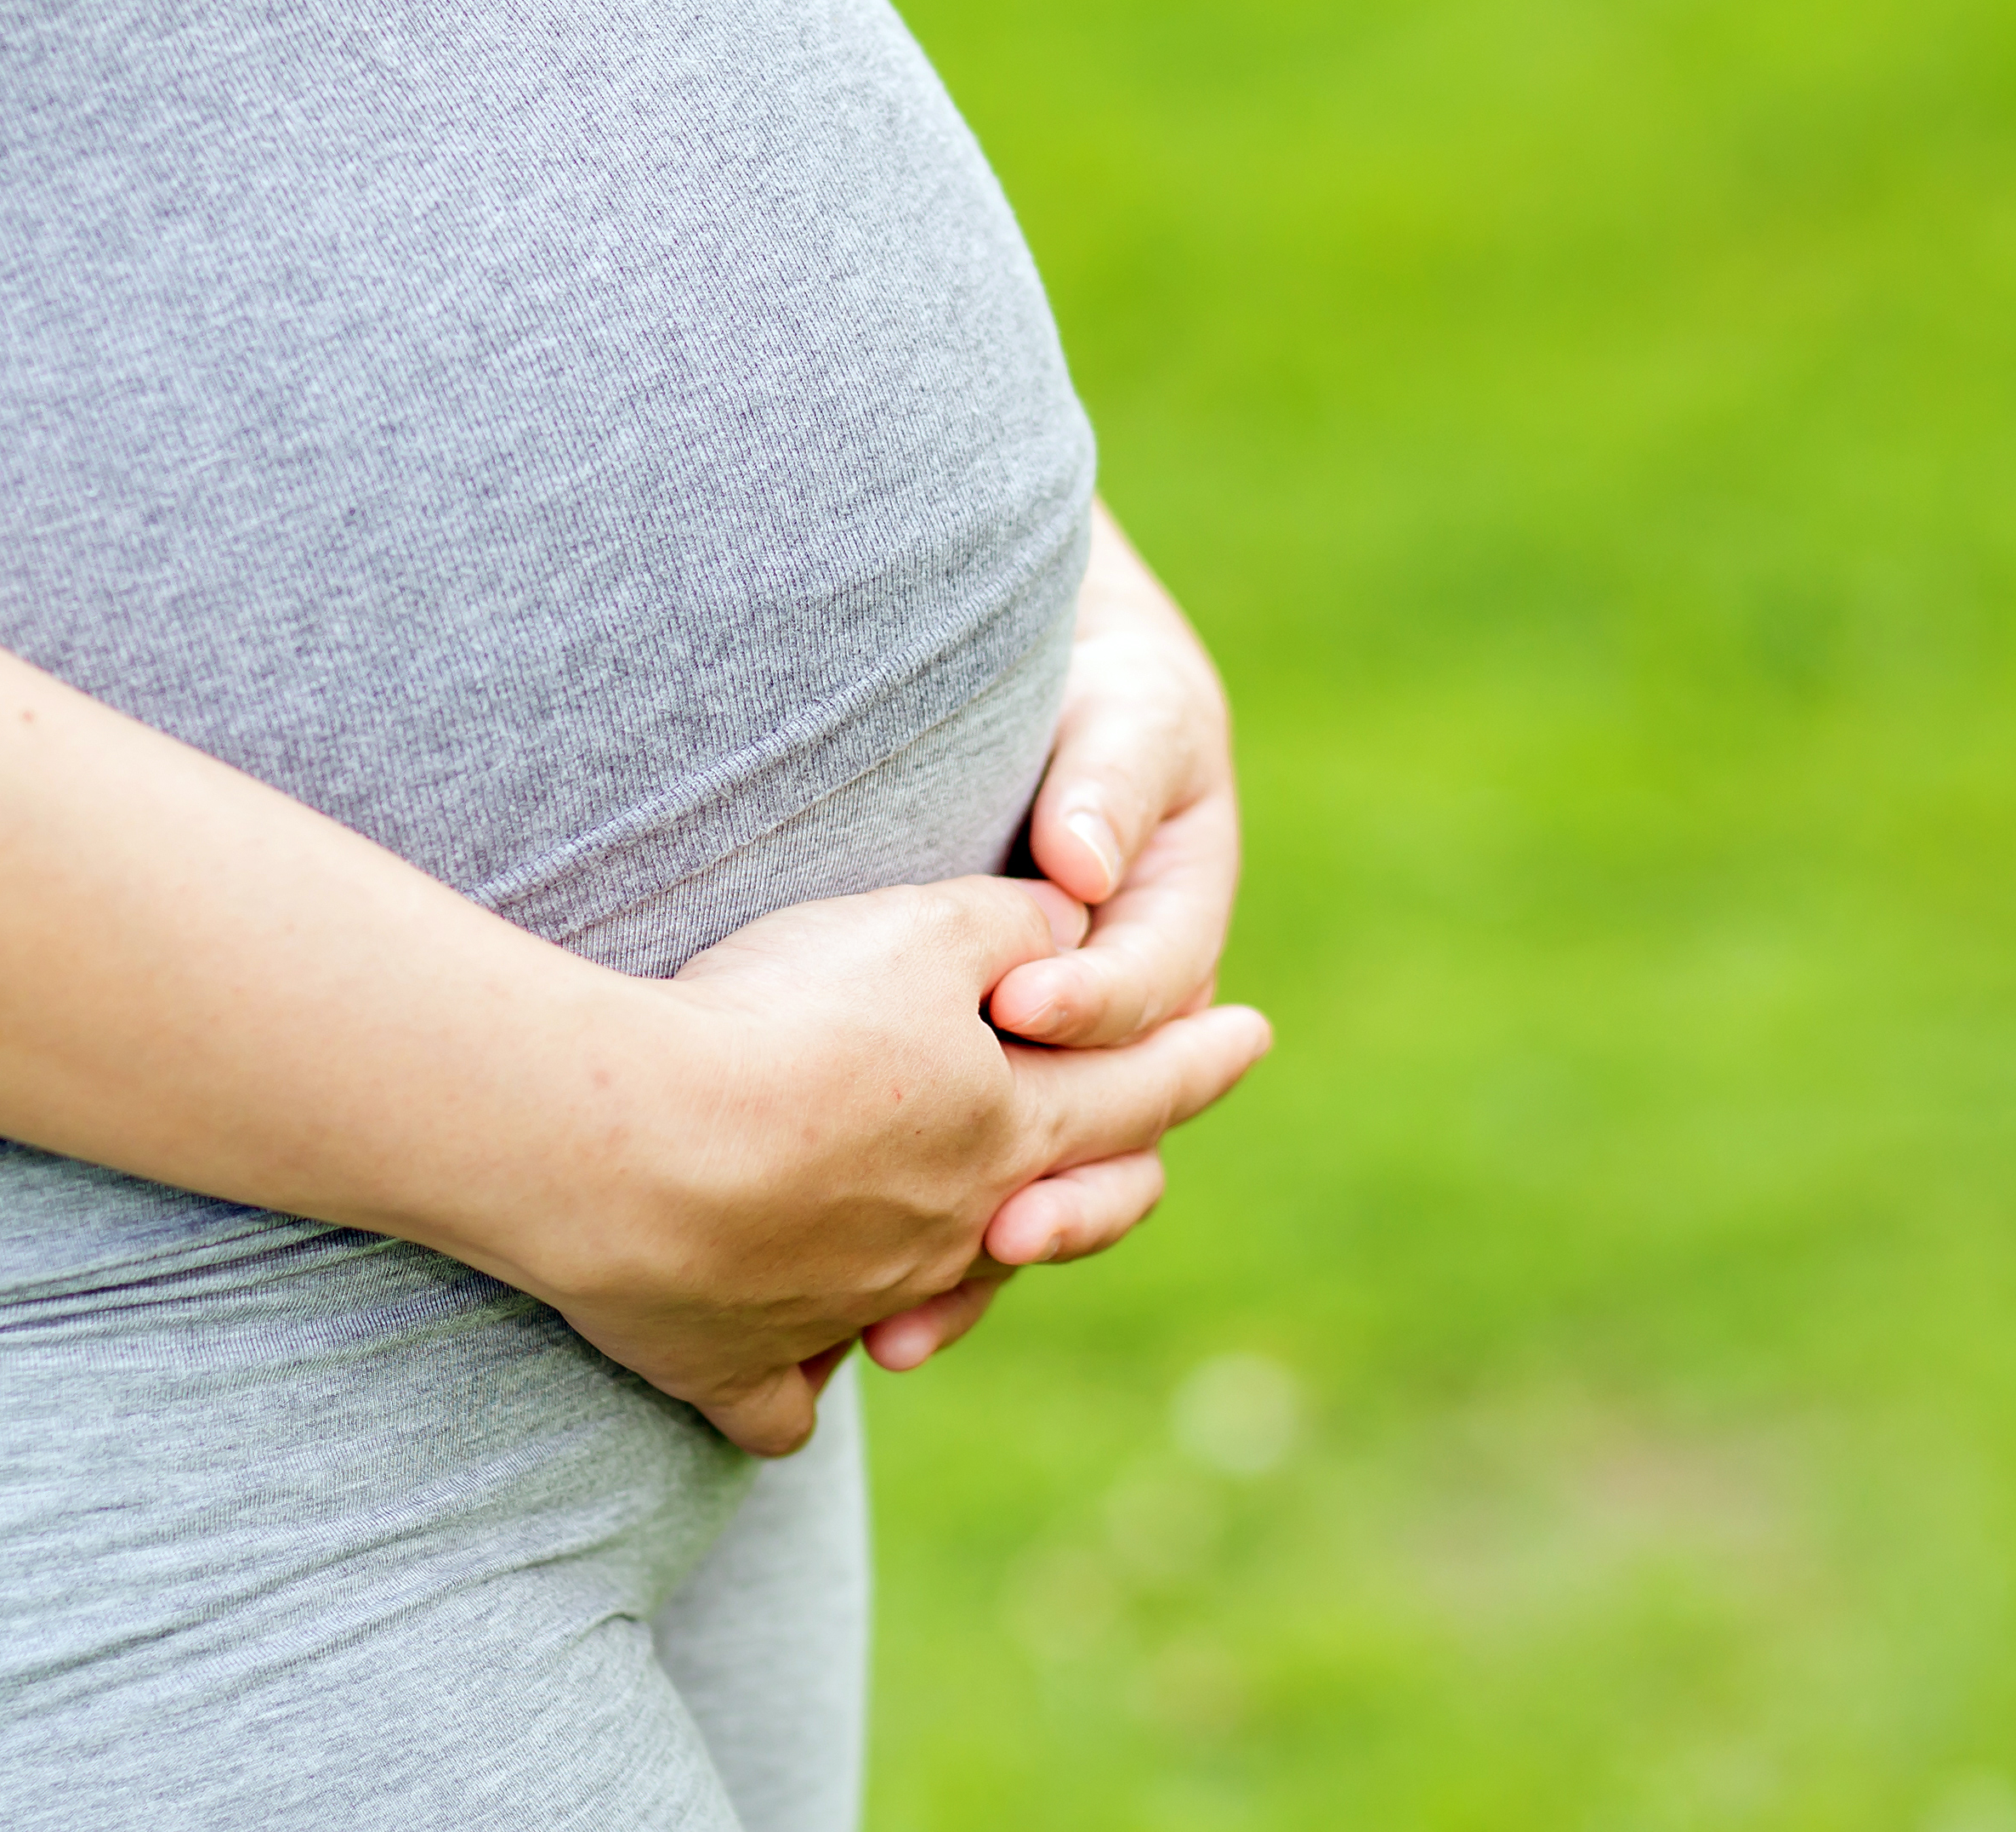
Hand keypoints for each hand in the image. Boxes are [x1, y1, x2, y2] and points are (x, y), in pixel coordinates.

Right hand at [530, 875, 1268, 1456]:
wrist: (622, 1147)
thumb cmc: (781, 1022)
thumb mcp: (919, 930)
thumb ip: (1013, 923)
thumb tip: (1076, 919)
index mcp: (1005, 1134)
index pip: (1135, 1090)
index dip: (1196, 1057)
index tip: (1253, 1033)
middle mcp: (944, 1238)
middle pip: (1056, 1211)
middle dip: (1112, 1179)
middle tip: (1144, 1161)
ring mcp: (844, 1312)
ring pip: (928, 1302)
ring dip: (956, 1274)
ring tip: (970, 1247)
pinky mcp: (735, 1365)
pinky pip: (781, 1398)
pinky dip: (795, 1383)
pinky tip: (803, 1370)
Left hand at [860, 501, 1244, 1372]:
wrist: (1045, 686)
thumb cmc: (1093, 686)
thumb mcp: (1123, 712)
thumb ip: (1108, 779)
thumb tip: (1089, 866)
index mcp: (1174, 925)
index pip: (1149, 988)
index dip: (1091, 1003)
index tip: (1016, 1003)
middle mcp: (1125, 1019)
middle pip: (1114, 1135)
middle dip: (1063, 1193)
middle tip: (1004, 1223)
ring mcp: (1049, 1070)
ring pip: (1038, 1196)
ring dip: (979, 1269)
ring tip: (904, 1330)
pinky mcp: (970, 1095)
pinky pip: (958, 1202)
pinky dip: (911, 1267)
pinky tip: (840, 1329)